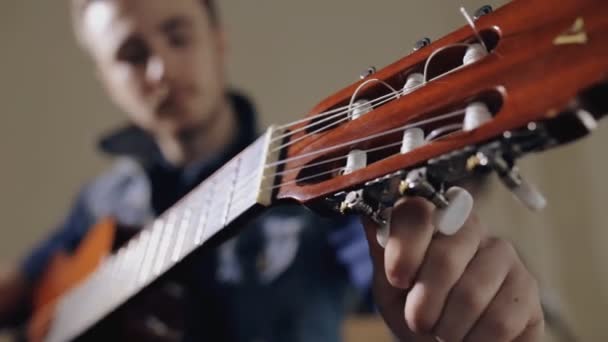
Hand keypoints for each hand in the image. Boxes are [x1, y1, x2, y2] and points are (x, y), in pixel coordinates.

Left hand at [363, 197, 543, 340]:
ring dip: (449, 327)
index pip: (418, 212)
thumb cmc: (416, 307)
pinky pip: (500, 320)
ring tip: (444, 331)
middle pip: (446, 256)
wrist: (444, 341)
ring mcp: (503, 256)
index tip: (397, 278)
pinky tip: (470, 337)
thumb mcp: (390, 283)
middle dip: (424, 301)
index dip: (405, 247)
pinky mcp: (526, 289)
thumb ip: (383, 250)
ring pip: (472, 293)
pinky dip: (475, 341)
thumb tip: (370, 214)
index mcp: (432, 220)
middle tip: (417, 320)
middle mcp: (471, 229)